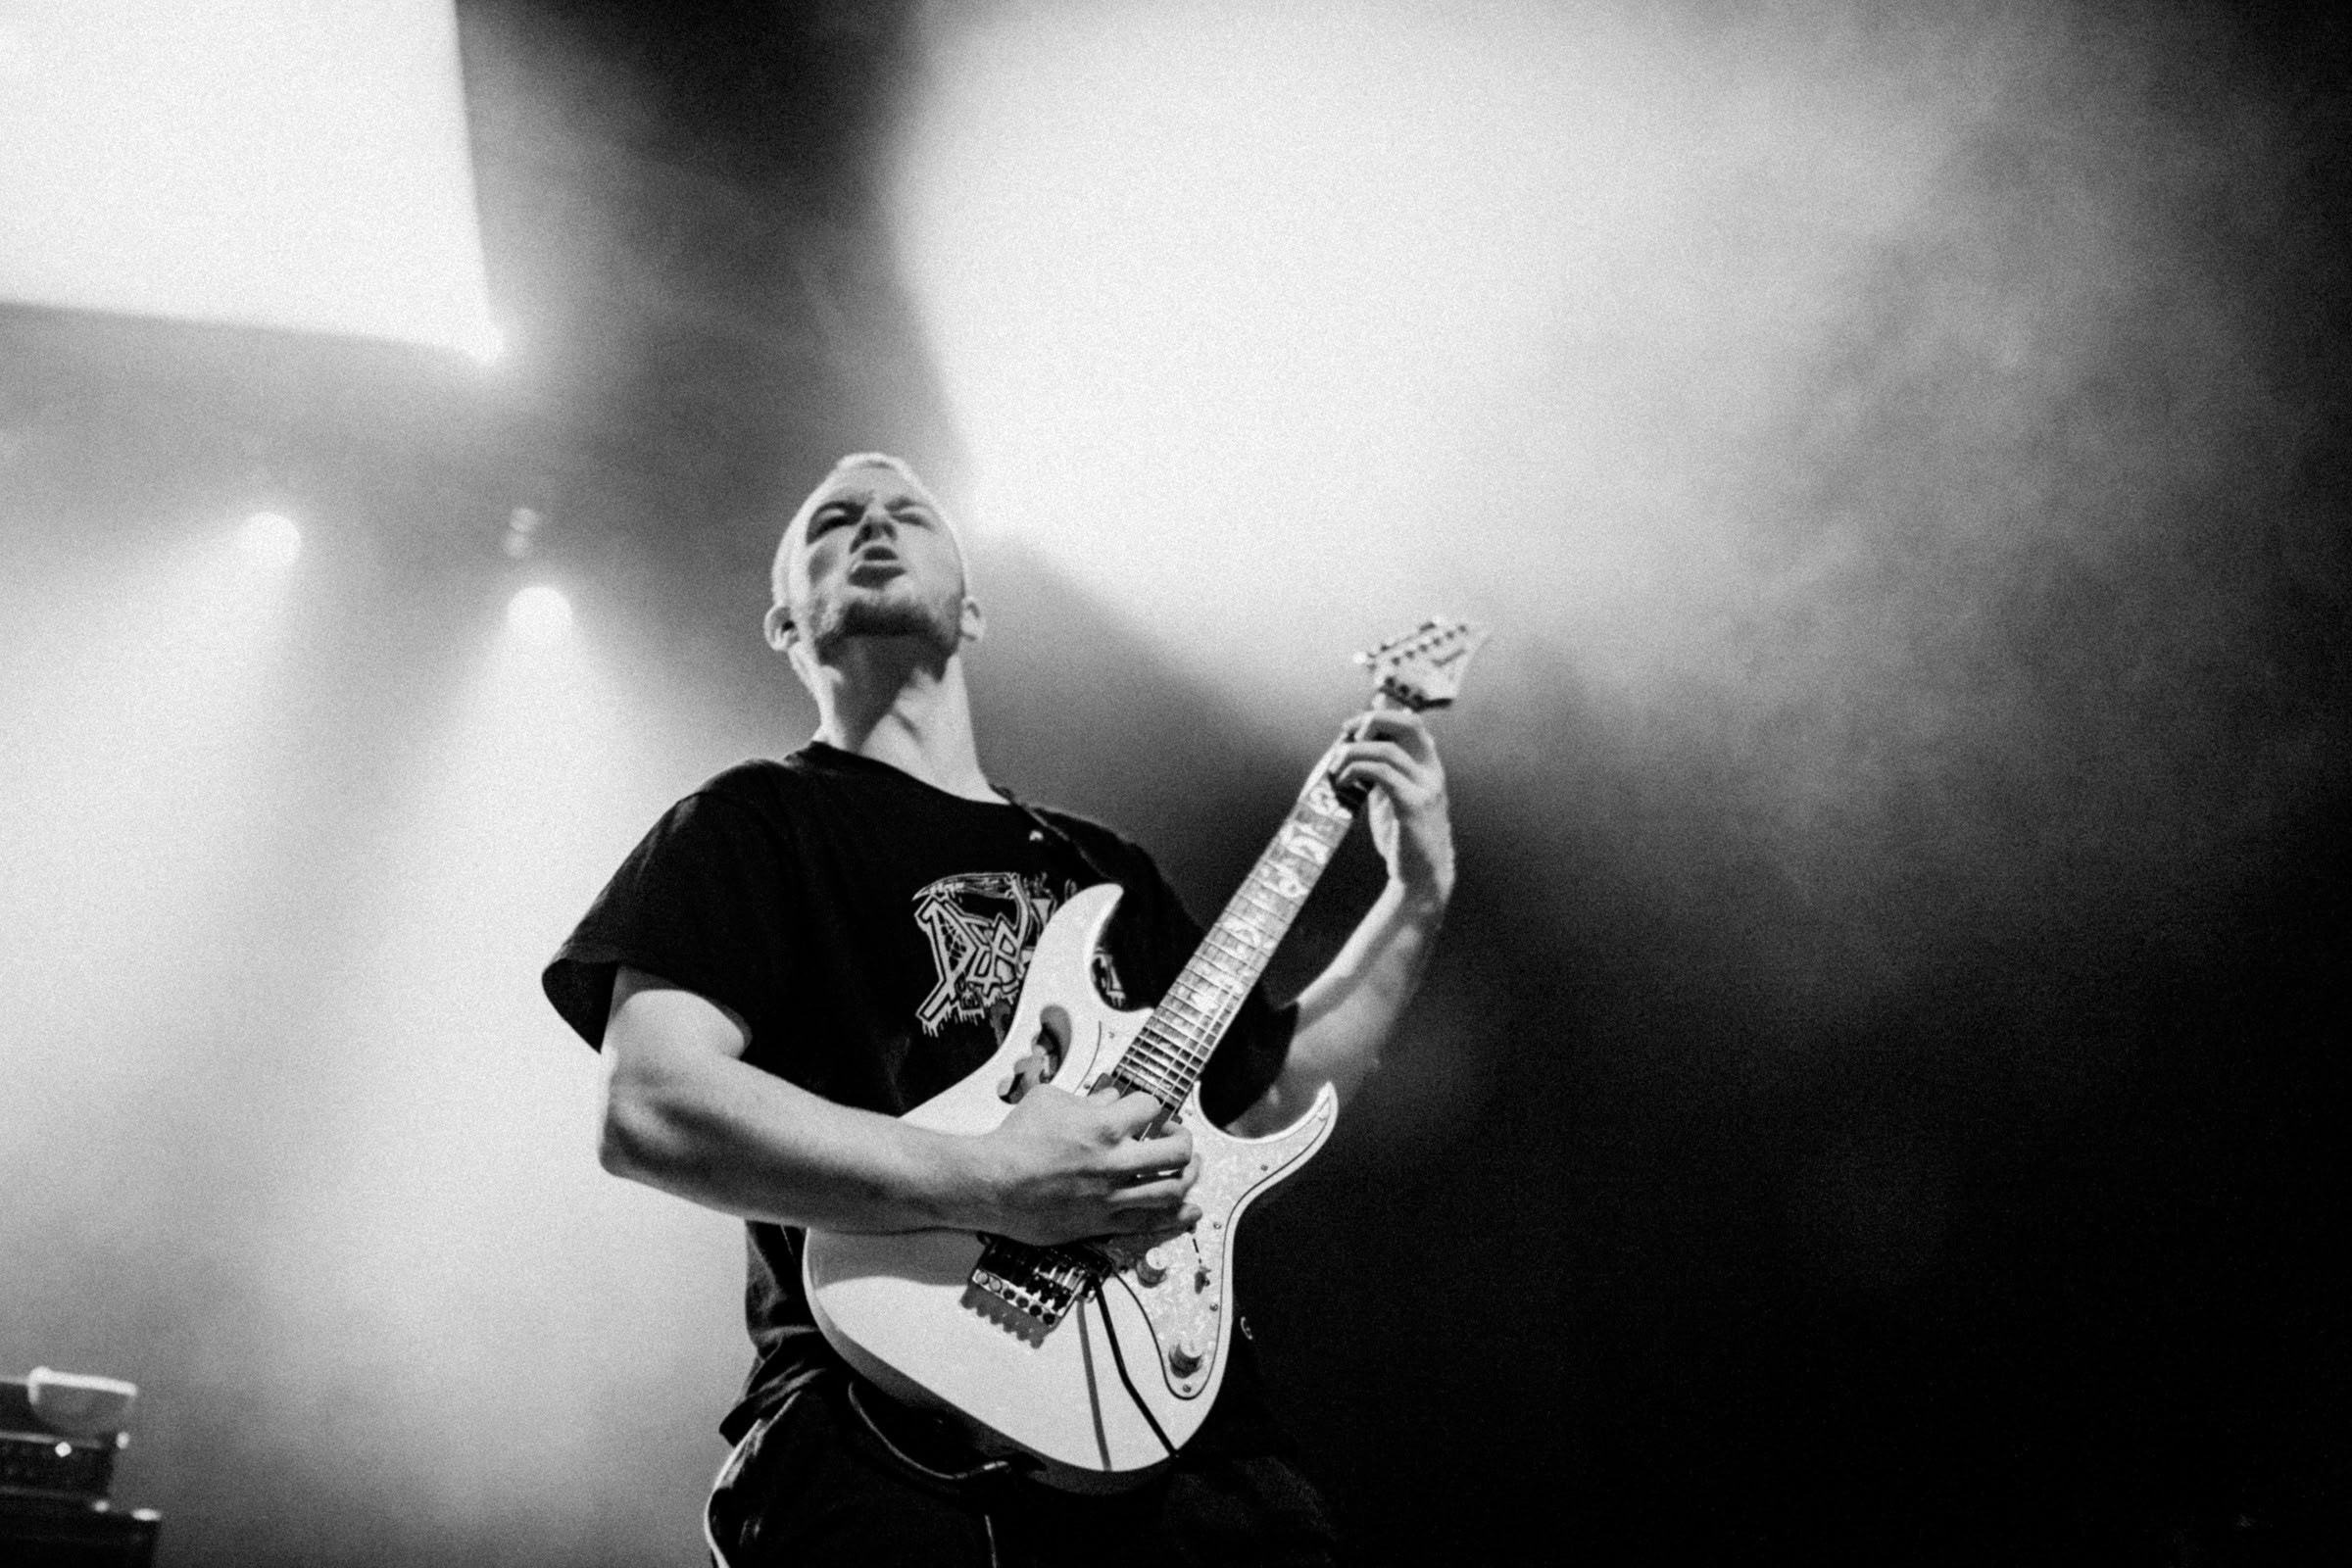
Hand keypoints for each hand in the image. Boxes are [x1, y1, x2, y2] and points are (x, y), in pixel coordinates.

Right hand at [966, 1083, 1199, 1246]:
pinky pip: (1150, 1223)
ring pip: (1171, 1189)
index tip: (1145, 1110)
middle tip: (1175, 1136)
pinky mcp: (1102, 1222)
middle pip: (1177, 1151)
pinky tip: (1191, 1211)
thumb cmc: (1015, 1140)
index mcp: (1103, 1126)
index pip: (1150, 1107)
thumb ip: (1088, 1099)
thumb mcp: (1050, 1101)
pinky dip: (1176, 1218)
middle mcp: (1114, 1162)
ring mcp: (1111, 1195)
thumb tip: (1111, 1099)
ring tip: (1189, 1168)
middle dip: (1184, 1139)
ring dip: (1189, 1176)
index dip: (1151, 1105)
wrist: (991, 1183)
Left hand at [1330, 708, 1453, 911]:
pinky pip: (1383, 775)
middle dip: (1375, 720)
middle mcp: (1432, 772)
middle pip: (1410, 725)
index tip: (1350, 727)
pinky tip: (1344, 782)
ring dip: (1354, 753)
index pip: (1412, 724)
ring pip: (1388, 751)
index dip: (1381, 716)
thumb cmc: (1404, 838)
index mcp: (1428, 767)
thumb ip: (1381, 774)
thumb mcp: (1392, 798)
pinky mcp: (1413, 806)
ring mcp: (1426, 789)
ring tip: (1336, 767)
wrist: (1421, 877)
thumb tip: (1352, 752)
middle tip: (1347, 733)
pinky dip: (1358, 770)